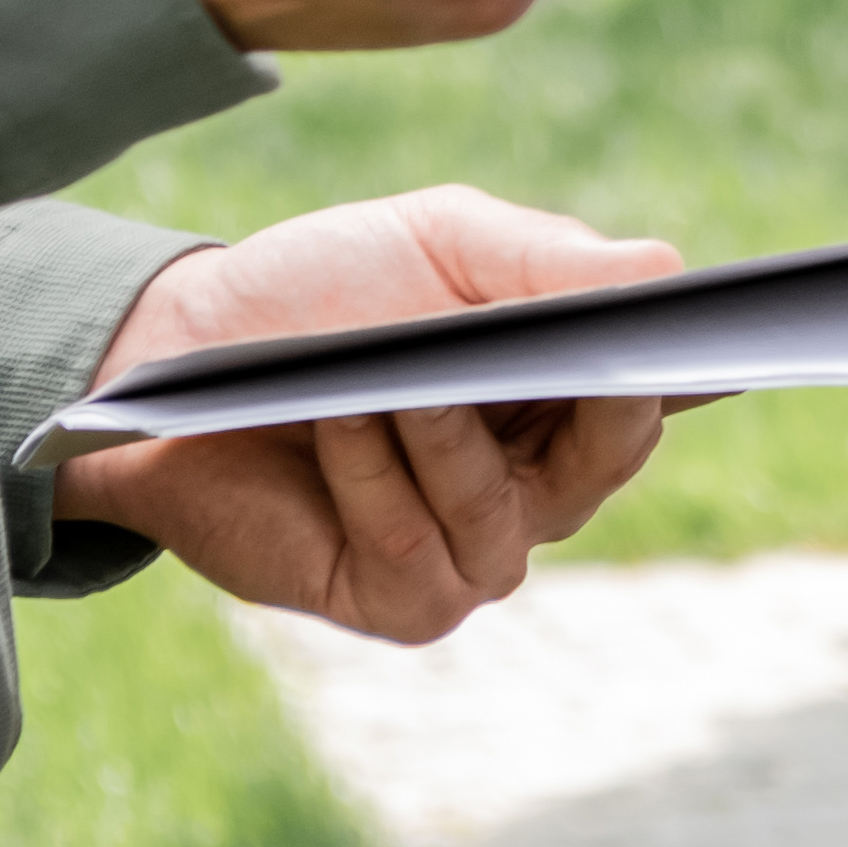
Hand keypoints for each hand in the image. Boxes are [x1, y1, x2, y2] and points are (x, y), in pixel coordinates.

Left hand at [43, 189, 690, 639]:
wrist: (176, 362)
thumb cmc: (320, 295)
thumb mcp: (440, 244)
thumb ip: (548, 258)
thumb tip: (664, 272)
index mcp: (562, 399)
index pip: (651, 399)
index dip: (669, 368)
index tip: (671, 332)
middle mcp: (535, 488)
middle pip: (608, 460)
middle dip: (580, 400)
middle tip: (554, 350)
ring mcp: (473, 554)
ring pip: (504, 512)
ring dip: (442, 434)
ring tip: (384, 378)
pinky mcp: (401, 602)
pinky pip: (420, 550)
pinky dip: (376, 478)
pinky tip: (337, 423)